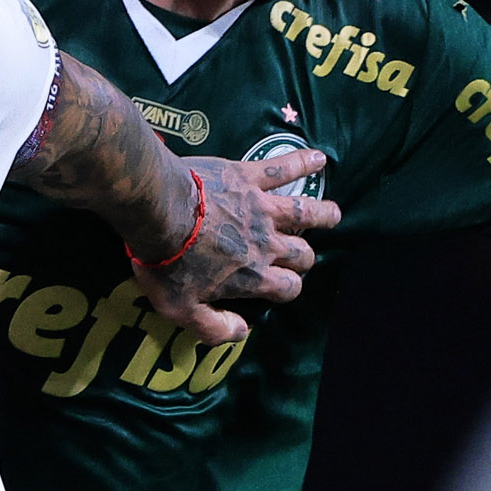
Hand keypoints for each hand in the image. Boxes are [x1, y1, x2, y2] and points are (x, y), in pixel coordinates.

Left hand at [138, 148, 335, 343]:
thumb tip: (243, 332)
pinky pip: (283, 168)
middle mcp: (266, 243)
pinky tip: (320, 158)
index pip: (288, 287)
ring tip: (333, 215)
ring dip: (323, 214)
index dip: (289, 288)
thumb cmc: (167, 263)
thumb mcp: (181, 310)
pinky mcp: (248, 177)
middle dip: (304, 257)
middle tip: (301, 254)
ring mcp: (261, 208)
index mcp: (252, 275)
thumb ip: (214, 327)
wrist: (157, 211)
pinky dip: (304, 162)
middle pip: (301, 253)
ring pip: (305, 212)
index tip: (282, 286)